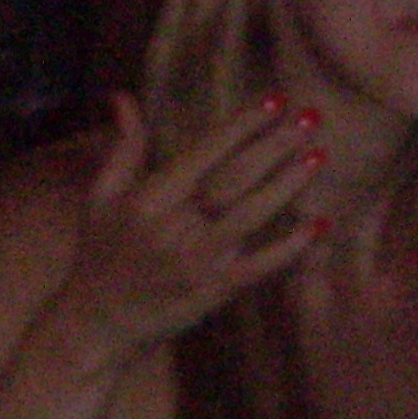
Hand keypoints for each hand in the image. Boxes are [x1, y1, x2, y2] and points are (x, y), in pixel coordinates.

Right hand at [47, 92, 322, 357]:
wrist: (98, 322)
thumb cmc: (99, 252)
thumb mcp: (101, 195)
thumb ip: (123, 146)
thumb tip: (123, 96)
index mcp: (148, 199)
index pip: (204, 153)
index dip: (241, 126)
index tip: (275, 100)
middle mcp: (173, 228)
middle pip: (234, 179)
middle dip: (274, 146)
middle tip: (310, 116)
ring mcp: (197, 262)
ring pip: (252, 217)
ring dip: (287, 185)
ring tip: (318, 155)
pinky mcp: (214, 292)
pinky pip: (260, 266)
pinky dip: (291, 247)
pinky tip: (319, 224)